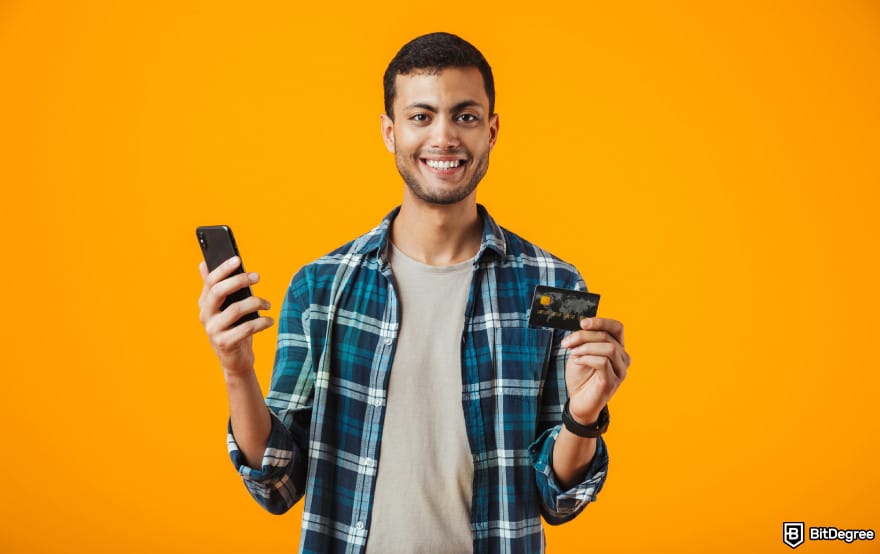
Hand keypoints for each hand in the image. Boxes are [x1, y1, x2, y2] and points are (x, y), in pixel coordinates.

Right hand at [198, 256, 273, 376]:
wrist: (235, 360)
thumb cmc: (233, 328)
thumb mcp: (224, 308)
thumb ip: (216, 288)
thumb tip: (203, 264)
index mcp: (205, 304)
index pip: (210, 282)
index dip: (223, 269)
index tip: (238, 259)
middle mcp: (205, 316)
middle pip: (219, 292)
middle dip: (239, 280)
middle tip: (257, 277)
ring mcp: (213, 331)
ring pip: (235, 309)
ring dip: (256, 303)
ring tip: (268, 304)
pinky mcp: (224, 343)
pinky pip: (246, 328)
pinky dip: (261, 322)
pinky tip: (270, 320)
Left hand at [561, 317, 629, 425]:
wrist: (577, 401)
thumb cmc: (581, 377)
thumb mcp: (580, 352)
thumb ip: (585, 340)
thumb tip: (583, 326)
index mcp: (617, 348)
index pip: (617, 327)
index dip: (601, 321)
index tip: (582, 323)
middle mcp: (623, 359)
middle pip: (607, 337)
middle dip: (584, 336)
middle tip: (568, 343)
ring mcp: (620, 371)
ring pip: (609, 348)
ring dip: (586, 348)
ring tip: (573, 354)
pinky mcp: (612, 382)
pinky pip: (603, 363)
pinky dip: (587, 359)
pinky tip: (578, 362)